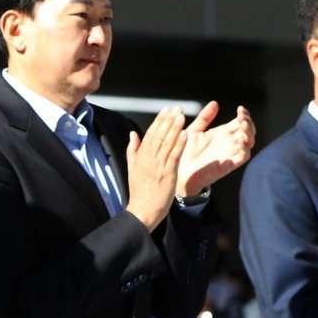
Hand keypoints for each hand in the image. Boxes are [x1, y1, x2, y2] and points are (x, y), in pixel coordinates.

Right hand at [125, 106, 187, 231]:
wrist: (143, 210)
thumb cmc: (139, 191)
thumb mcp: (132, 168)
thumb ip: (133, 149)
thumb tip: (133, 134)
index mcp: (140, 157)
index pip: (150, 134)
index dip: (159, 120)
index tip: (166, 110)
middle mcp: (149, 159)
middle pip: (159, 135)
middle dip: (168, 120)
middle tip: (176, 107)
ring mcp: (158, 166)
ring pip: (167, 143)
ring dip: (175, 128)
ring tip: (181, 115)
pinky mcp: (167, 174)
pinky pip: (174, 156)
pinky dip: (179, 144)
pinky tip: (185, 134)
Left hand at [177, 102, 254, 195]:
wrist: (179, 170)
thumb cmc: (184, 151)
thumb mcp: (194, 130)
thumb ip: (204, 117)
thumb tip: (215, 103)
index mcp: (222, 132)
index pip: (240, 121)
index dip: (244, 115)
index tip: (240, 108)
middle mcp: (229, 142)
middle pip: (248, 130)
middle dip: (248, 122)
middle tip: (242, 117)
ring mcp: (230, 152)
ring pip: (249, 142)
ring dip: (249, 132)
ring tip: (242, 124)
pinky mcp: (230, 164)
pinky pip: (244, 156)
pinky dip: (245, 148)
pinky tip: (239, 140)